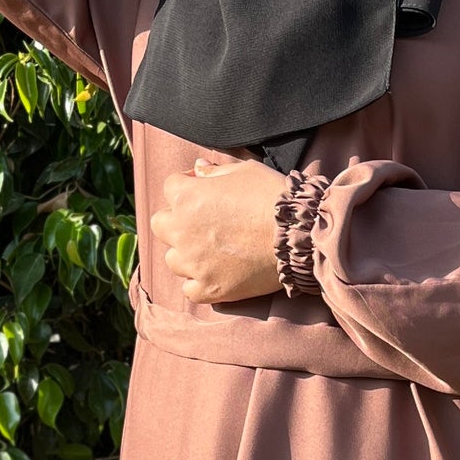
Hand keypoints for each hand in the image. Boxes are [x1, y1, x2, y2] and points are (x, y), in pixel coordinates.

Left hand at [151, 155, 285, 304]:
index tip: (205, 191)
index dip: (188, 185)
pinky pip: (190, 289)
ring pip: (173, 259)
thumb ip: (215, 171)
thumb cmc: (272, 197)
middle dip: (177, 221)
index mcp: (186, 196)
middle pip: (161, 224)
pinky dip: (199, 283)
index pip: (171, 187)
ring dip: (186, 253)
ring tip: (211, 251)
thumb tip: (197, 169)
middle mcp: (182, 230)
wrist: (299, 234)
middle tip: (202, 223)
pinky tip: (215, 274)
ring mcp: (193, 263)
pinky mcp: (209, 289)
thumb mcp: (244, 171)